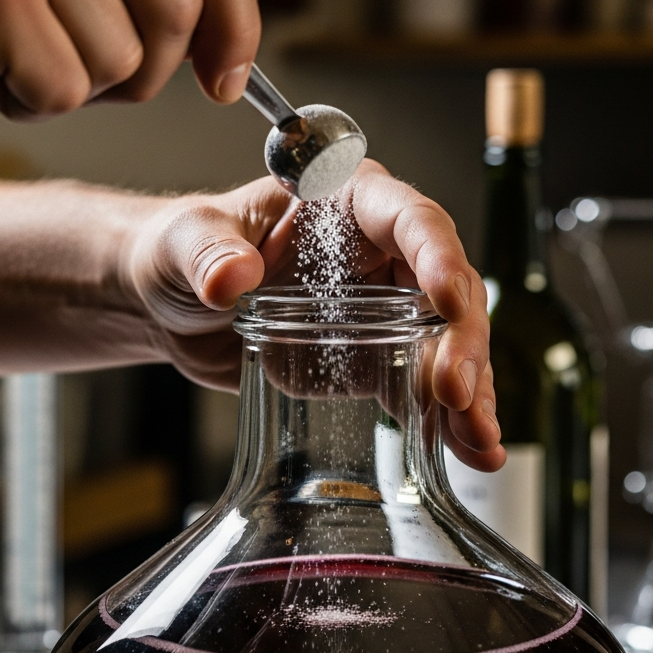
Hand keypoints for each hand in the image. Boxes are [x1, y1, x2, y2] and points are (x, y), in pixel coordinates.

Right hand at [0, 0, 259, 114]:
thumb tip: (227, 51)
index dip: (237, 23)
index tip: (227, 79)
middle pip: (178, 13)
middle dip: (144, 71)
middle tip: (76, 65)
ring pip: (123, 63)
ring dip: (73, 87)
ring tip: (9, 51)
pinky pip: (63, 89)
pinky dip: (28, 102)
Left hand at [126, 160, 503, 471]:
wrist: (174, 308)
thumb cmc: (184, 251)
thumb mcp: (186, 241)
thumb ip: (208, 252)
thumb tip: (232, 278)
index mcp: (346, 202)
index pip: (409, 218)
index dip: (437, 255)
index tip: (447, 299)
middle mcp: (380, 252)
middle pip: (446, 287)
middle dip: (460, 340)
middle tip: (453, 390)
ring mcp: (383, 308)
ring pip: (446, 342)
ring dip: (468, 389)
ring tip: (478, 438)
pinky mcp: (372, 358)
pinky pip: (419, 385)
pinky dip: (446, 419)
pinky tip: (470, 450)